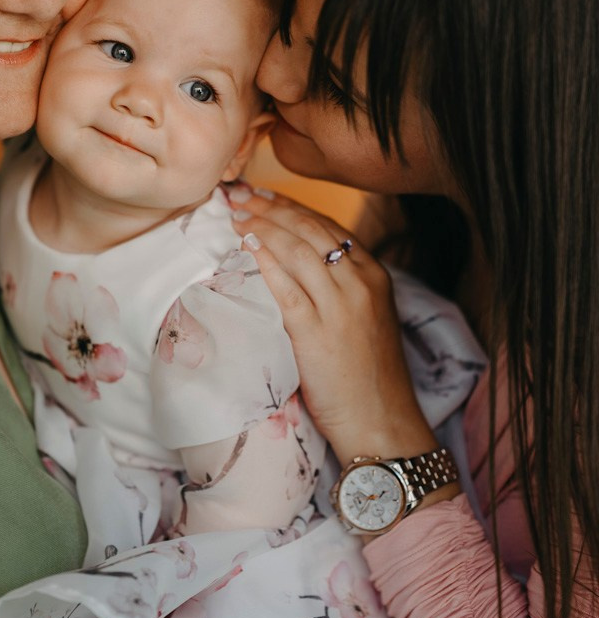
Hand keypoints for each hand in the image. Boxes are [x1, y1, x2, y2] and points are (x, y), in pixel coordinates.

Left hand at [232, 188, 437, 468]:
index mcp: (375, 276)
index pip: (328, 227)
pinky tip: (246, 246)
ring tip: (235, 215)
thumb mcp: (366, 319)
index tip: (262, 195)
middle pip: (311, 230)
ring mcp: (340, 306)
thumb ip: (340, 289)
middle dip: (271, 207)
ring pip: (297, 250)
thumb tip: (297, 265)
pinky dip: (265, 261)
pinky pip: (286, 287)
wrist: (383, 422)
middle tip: (239, 195)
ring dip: (263, 226)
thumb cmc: (369, 377)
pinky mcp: (317, 331)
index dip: (291, 207)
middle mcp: (361, 284)